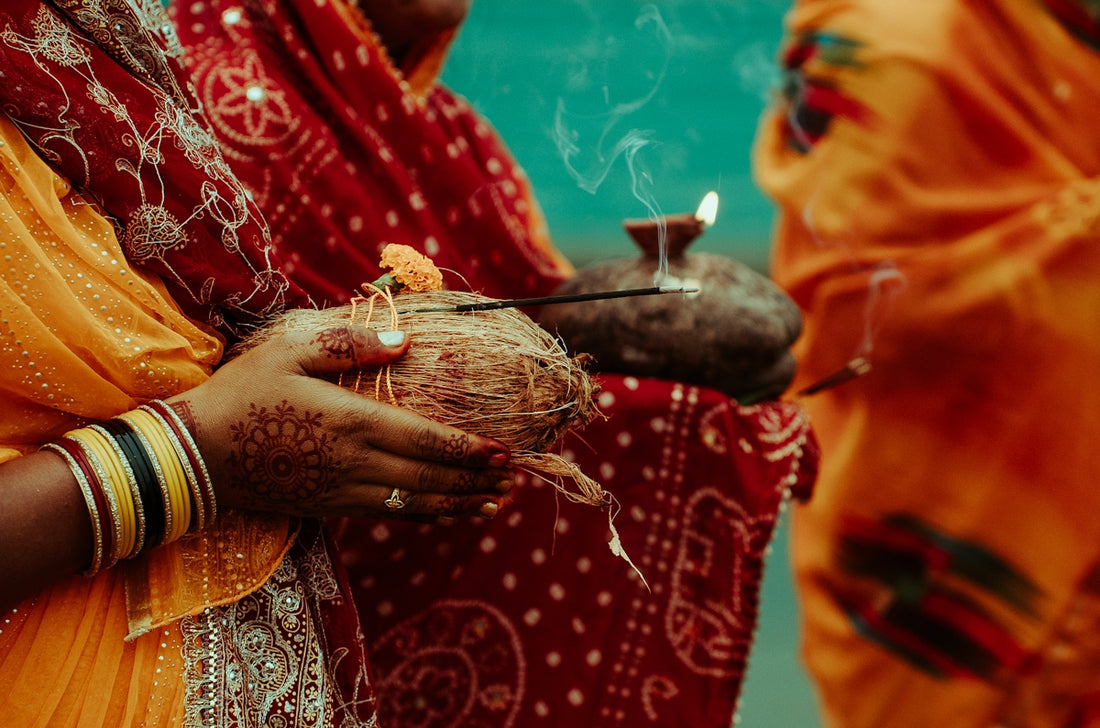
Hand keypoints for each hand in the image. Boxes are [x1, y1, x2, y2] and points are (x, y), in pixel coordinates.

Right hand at [168, 324, 511, 520]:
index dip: (470, 450)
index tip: (504, 452)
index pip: (428, 440)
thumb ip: (350, 343)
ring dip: (460, 503)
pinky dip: (427, 515)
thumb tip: (405, 341)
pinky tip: (447, 512)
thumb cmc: (244, 393)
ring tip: (496, 501)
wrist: (197, 454)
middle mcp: (358, 463)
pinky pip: (391, 515)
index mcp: (354, 421)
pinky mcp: (332, 507)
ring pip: (417, 503)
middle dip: (477, 479)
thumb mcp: (291, 350)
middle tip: (516, 477)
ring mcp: (346, 491)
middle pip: (432, 477)